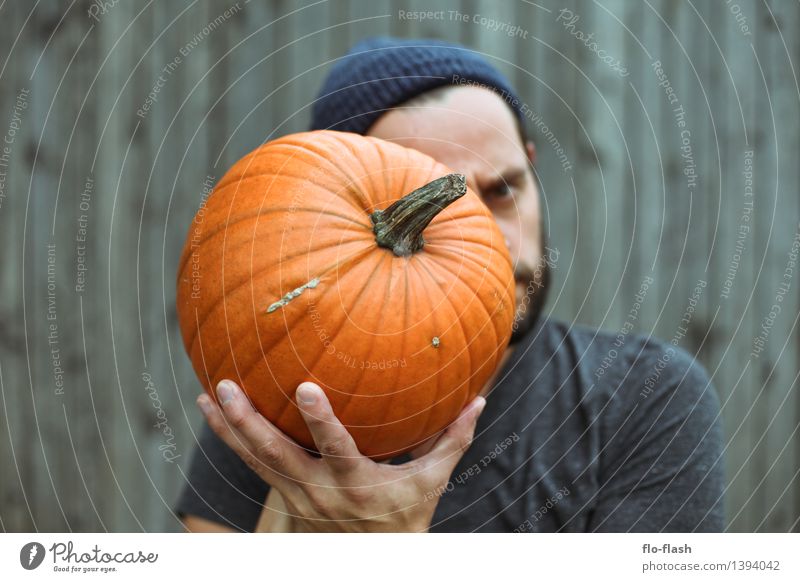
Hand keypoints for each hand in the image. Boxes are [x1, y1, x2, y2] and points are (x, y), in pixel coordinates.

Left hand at [196, 379, 485, 531]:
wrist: (371, 559)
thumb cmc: (404, 517)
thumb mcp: (431, 483)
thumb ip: (451, 440)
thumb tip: (479, 400)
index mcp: (356, 485)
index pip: (336, 449)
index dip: (320, 421)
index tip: (305, 389)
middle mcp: (318, 491)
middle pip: (277, 456)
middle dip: (250, 423)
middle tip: (228, 387)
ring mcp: (296, 496)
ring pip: (255, 461)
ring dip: (229, 430)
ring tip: (208, 396)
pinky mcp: (285, 496)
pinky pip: (253, 466)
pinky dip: (232, 441)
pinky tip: (213, 415)